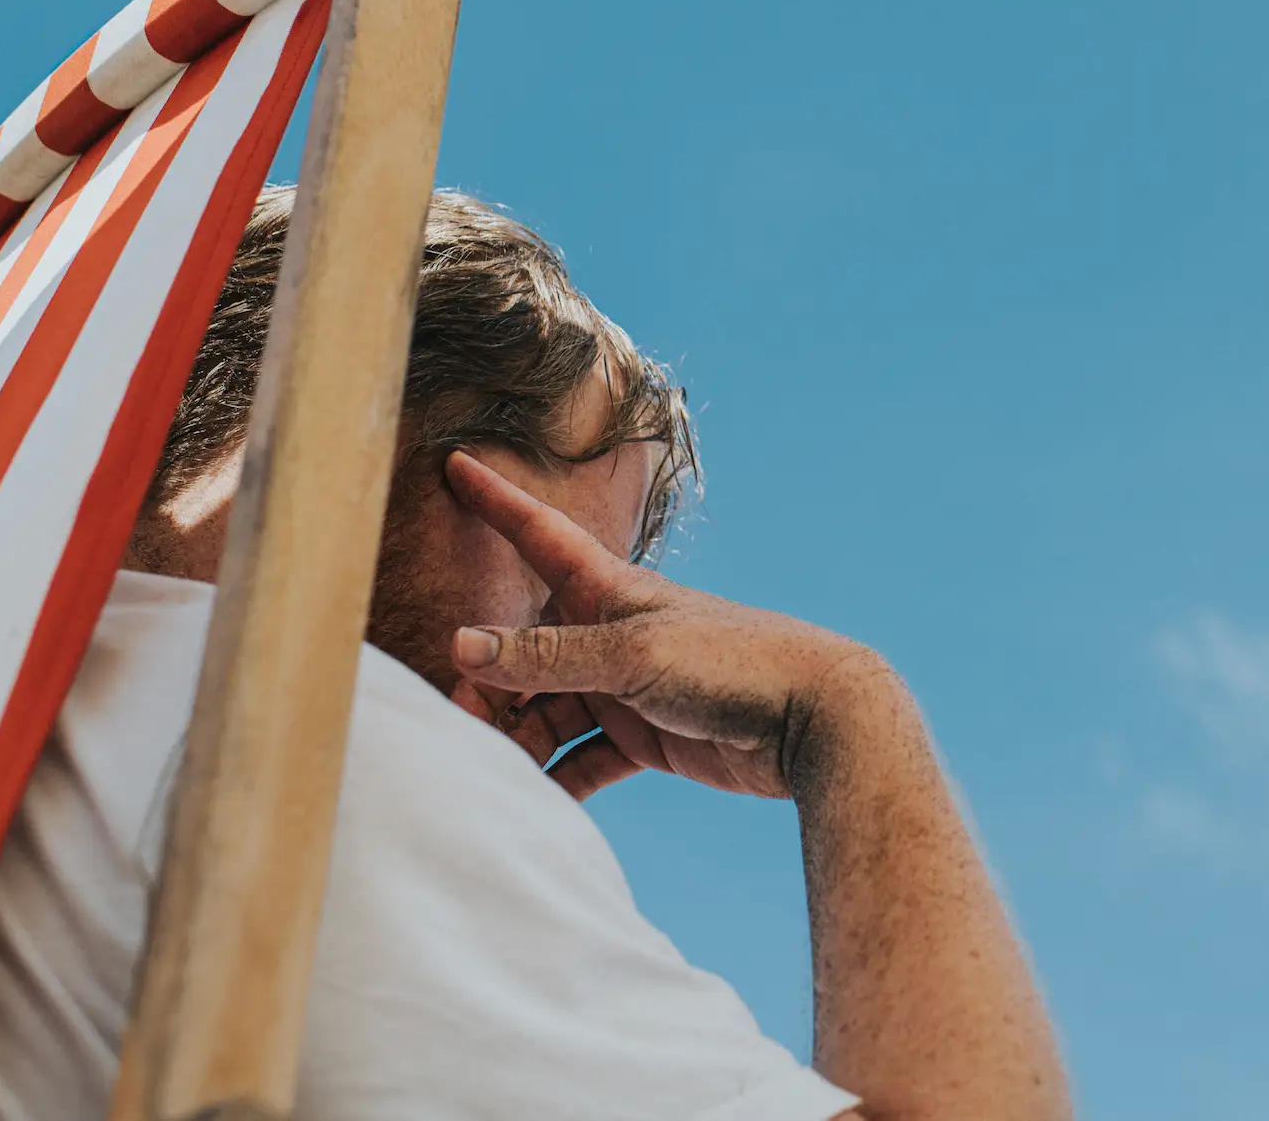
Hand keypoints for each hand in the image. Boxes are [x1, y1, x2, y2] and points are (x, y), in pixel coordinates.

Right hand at [442, 450, 891, 801]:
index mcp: (608, 591)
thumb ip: (549, 658)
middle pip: (523, 651)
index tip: (456, 463)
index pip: (538, 535)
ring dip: (515, 739)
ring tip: (481, 772)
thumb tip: (460, 647)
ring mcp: (625, 687)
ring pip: (546, 711)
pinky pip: (582, 759)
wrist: (813, 719)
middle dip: (485, 683)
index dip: (497, 501)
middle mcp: (609, 634)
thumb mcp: (633, 654)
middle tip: (456, 726)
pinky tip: (528, 804)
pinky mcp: (645, 737)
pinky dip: (556, 779)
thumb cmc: (733, 662)